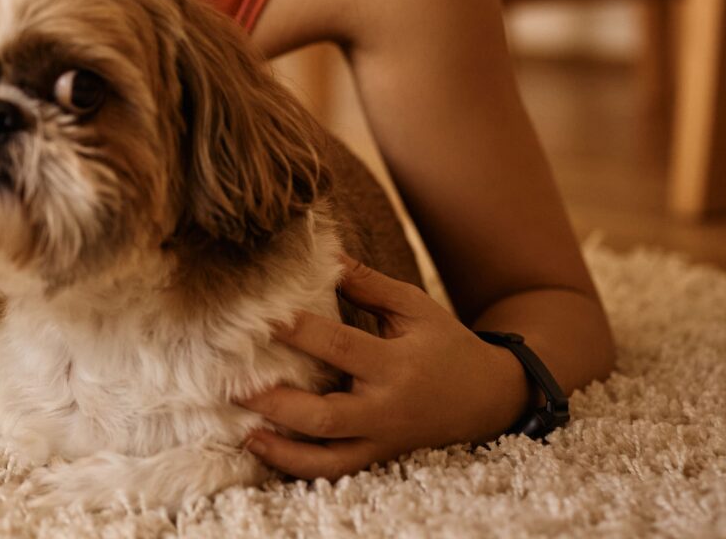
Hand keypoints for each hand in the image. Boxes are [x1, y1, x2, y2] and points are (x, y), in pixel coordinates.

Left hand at [231, 256, 531, 480]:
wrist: (490, 398)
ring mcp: (381, 440)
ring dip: (283, 448)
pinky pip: (335, 471)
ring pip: (328, 456)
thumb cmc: (444, 344)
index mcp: (395, 364)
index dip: (298, 332)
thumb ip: (367, 283)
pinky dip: (299, 467)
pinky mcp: (378, 457)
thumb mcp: (414, 307)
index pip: (339, 346)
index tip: (259, 317)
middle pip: (325, 414)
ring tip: (244, 429)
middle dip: (278, 402)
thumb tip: (323, 254)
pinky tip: (264, 448)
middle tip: (235, 384)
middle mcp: (385, 408)